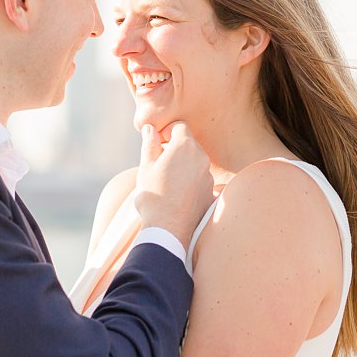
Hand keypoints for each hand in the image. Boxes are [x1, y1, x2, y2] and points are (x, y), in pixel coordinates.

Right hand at [133, 121, 213, 248]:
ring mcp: (208, 176)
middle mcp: (201, 158)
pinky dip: (190, 182)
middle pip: (189, 144)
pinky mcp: (210, 193)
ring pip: (195, 163)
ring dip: (183, 166)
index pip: (180, 127)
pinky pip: (200, 180)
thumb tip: (150, 129)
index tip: (158, 145)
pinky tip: (177, 195)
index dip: (167, 133)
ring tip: (167, 182)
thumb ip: (150, 144)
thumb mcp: (146, 167)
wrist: (168, 229)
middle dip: (175, 149)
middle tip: (159, 165)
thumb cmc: (154, 196)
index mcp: (185, 147)